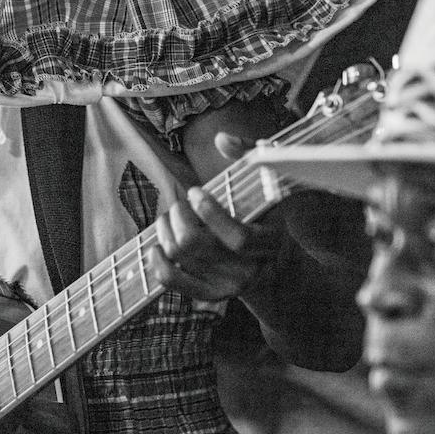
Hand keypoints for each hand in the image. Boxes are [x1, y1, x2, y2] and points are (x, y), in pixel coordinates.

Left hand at [150, 133, 281, 301]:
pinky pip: (171, 280)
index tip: (195, 192)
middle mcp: (249, 271)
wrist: (277, 272)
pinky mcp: (208, 295)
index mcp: (271, 244)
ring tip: (170, 216)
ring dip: (165, 229)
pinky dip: (157, 260)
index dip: (209, 212)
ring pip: (179, 256)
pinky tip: (157, 244)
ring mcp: (227, 287)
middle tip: (181, 203)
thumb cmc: (270, 220)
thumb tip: (222, 138)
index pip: (238, 238)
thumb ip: (252, 157)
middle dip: (179, 215)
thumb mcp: (270, 187)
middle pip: (196, 244)